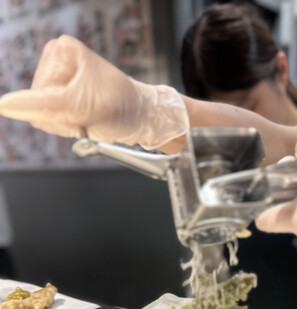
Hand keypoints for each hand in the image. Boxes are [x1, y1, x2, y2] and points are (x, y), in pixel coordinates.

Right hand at [0, 35, 188, 149]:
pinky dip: (65, 126)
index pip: (36, 95)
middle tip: (87, 116)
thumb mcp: (83, 107)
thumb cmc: (121, 107)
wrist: (140, 118)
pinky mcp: (59, 95)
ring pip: (41, 115)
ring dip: (65, 123)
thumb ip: (44, 107)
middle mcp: (56, 61)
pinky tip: (81, 119)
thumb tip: (6, 105)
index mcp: (61, 52)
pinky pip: (47, 120)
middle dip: (63, 118)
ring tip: (87, 117)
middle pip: (36, 104)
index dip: (60, 112)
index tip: (84, 110)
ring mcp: (57, 79)